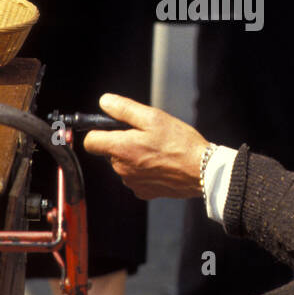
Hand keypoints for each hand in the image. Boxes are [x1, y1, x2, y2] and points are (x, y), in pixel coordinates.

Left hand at [82, 94, 209, 199]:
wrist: (202, 171)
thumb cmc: (180, 143)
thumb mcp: (153, 117)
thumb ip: (124, 109)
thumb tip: (105, 102)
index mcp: (121, 148)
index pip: (91, 141)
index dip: (99, 131)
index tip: (112, 127)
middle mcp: (122, 169)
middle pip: (109, 152)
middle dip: (122, 142)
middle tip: (147, 135)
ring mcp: (132, 182)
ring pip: (124, 164)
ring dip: (134, 156)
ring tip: (158, 150)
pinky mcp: (144, 192)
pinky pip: (136, 177)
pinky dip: (144, 170)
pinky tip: (161, 164)